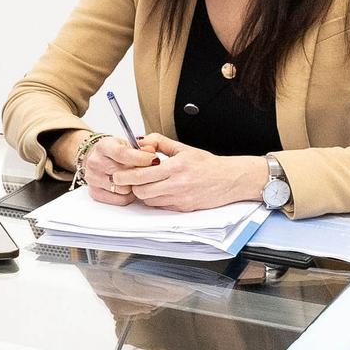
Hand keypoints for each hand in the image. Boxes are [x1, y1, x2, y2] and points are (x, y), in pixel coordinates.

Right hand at [82, 136, 160, 206]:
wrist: (98, 159)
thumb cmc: (115, 152)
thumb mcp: (127, 144)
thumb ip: (141, 147)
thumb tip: (151, 152)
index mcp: (103, 146)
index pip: (121, 153)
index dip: (140, 157)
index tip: (154, 160)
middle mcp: (95, 162)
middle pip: (123, 173)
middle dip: (140, 173)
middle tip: (149, 171)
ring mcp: (93, 178)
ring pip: (123, 188)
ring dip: (134, 186)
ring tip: (137, 180)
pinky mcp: (95, 192)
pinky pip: (120, 199)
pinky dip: (129, 195)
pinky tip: (130, 187)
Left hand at [114, 133, 262, 211]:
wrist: (230, 179)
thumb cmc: (208, 164)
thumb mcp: (183, 148)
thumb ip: (159, 142)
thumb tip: (140, 140)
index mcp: (175, 167)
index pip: (141, 175)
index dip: (126, 174)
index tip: (119, 171)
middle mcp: (177, 185)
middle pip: (141, 191)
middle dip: (132, 185)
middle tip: (129, 178)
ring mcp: (180, 199)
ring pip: (149, 200)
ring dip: (143, 193)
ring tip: (146, 183)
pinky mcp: (183, 209)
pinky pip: (160, 206)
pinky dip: (155, 199)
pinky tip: (159, 190)